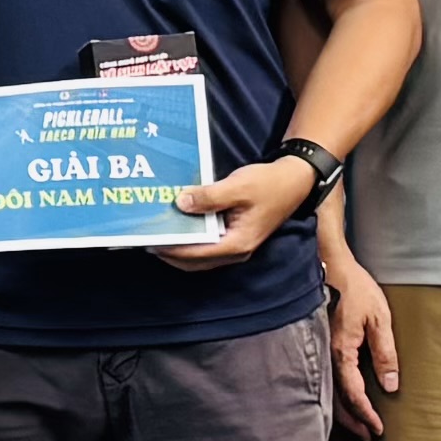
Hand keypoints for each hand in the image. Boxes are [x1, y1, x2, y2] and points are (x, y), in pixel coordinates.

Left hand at [164, 155, 327, 265]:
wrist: (294, 179)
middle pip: (195, 261)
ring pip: (200, 254)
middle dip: (170, 253)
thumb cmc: (268, 184)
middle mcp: (236, 250)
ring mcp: (235, 245)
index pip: (196, 255)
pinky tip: (179, 223)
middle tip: (147, 239)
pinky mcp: (234, 235)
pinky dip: (191, 237)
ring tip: (158, 232)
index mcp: (237, 244)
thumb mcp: (238, 187)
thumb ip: (209, 197)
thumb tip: (181, 203)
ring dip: (179, 246)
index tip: (149, 242)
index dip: (171, 251)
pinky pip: (207, 243)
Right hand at [324, 248, 398, 437]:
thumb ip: (385, 352)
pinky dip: (334, 396)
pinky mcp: (320, 344)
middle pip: (337, 400)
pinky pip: (325, 379)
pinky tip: (341, 401)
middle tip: (368, 437)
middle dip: (353, 421)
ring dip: (342, 412)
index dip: (366, 414)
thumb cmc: (354, 287)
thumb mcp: (379, 318)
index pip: (353, 394)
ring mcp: (320, 351)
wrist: (327, 264)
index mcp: (341, 351)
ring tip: (357, 427)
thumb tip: (390, 384)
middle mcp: (327, 356)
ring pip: (328, 392)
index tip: (378, 429)